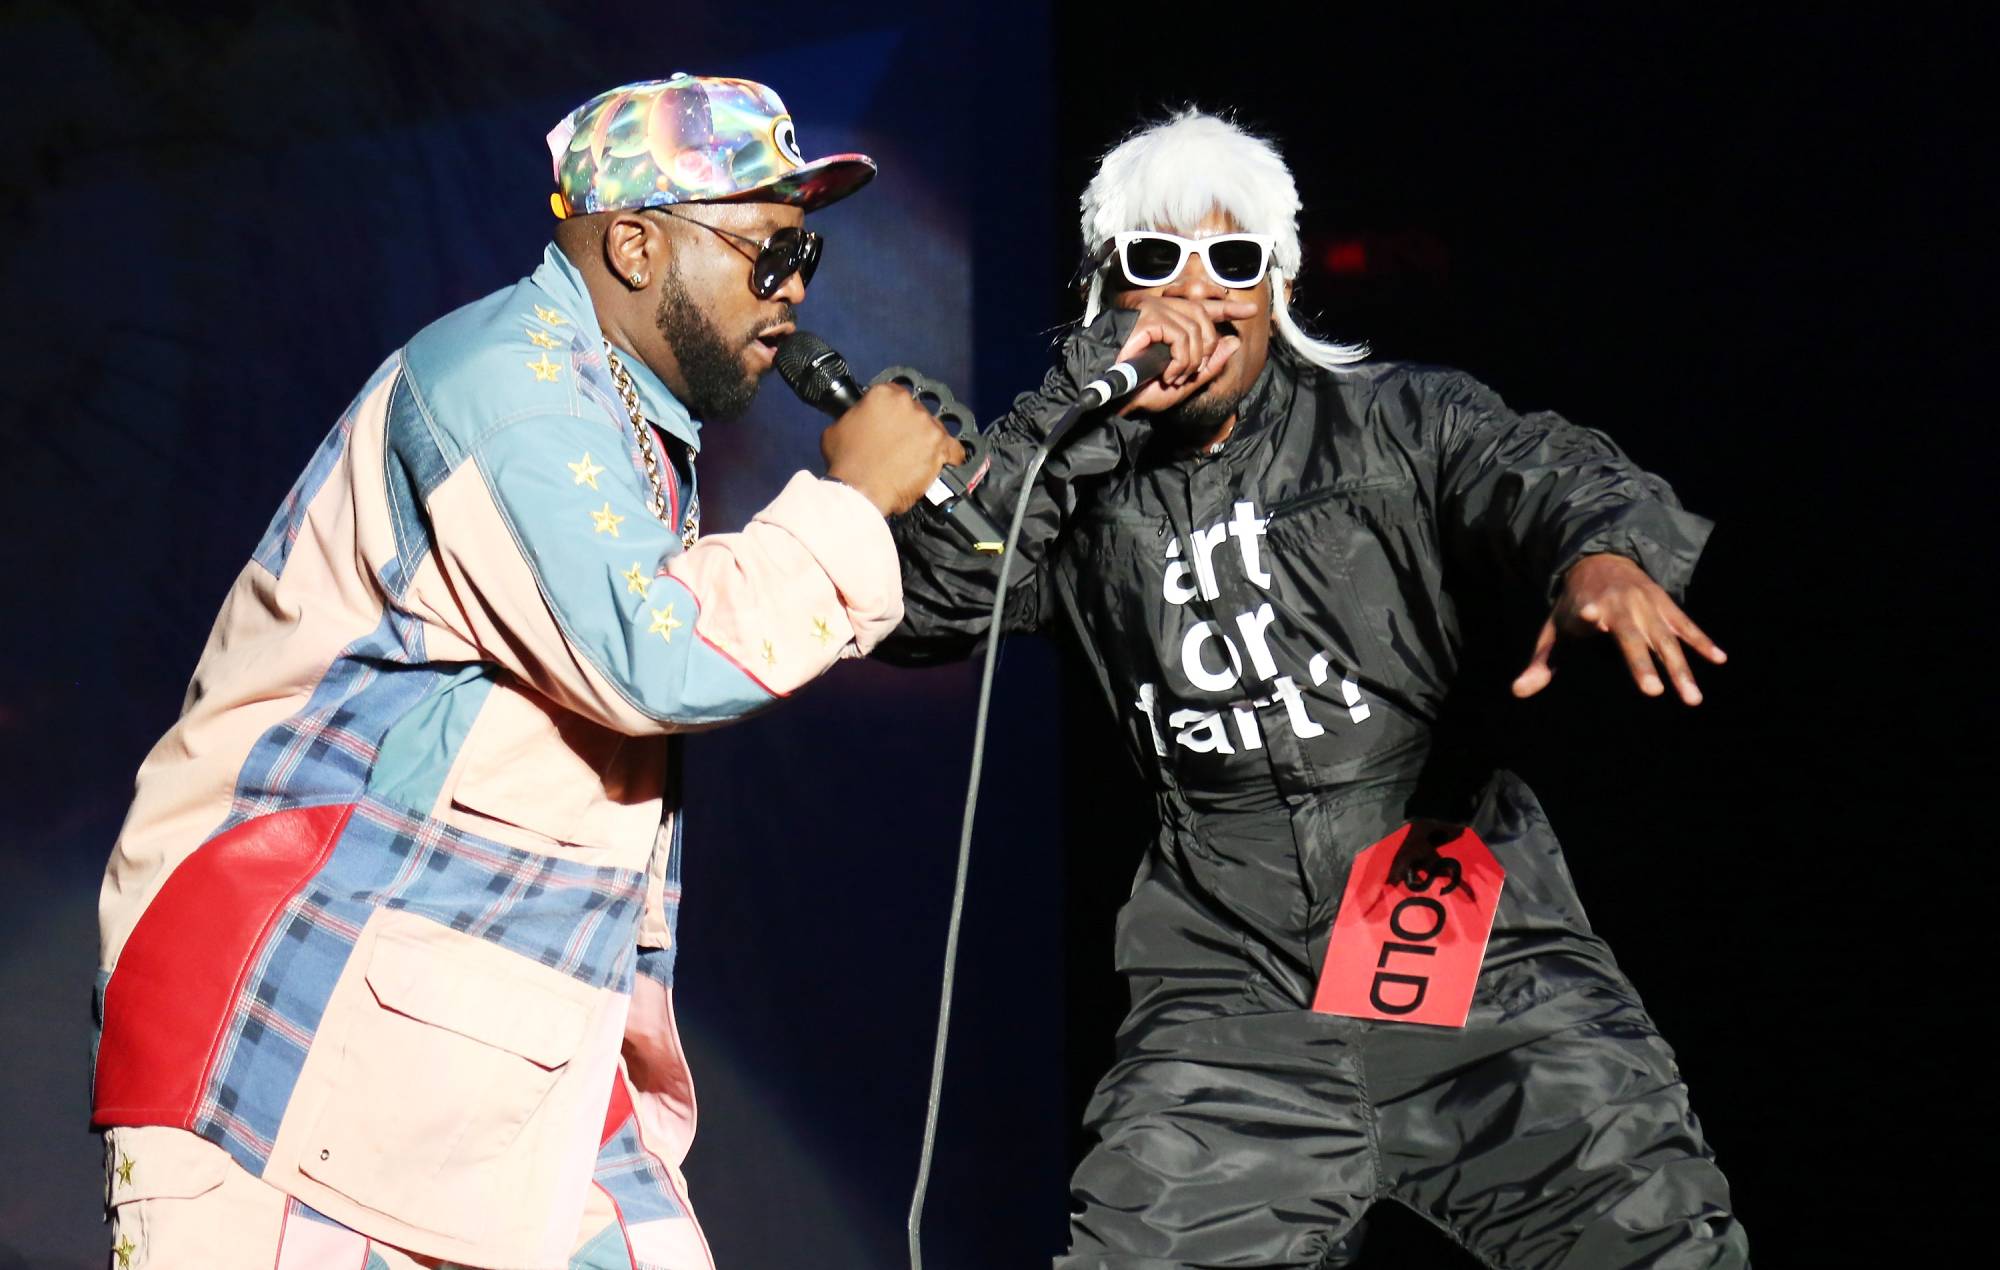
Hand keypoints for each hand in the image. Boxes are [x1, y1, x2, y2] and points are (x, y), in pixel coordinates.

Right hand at [821, 384, 965, 515]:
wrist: (860, 489)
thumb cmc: (847, 463)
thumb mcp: (837, 429)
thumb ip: (855, 416)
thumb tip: (859, 418)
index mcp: (883, 395)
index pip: (895, 395)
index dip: (893, 412)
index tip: (893, 423)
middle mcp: (908, 405)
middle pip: (916, 412)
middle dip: (910, 427)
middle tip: (901, 445)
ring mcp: (927, 425)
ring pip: (934, 429)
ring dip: (927, 441)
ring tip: (916, 458)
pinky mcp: (940, 447)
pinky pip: (955, 449)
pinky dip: (951, 457)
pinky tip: (945, 463)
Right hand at [1109, 294, 1258, 416]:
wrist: (1116, 400)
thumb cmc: (1142, 391)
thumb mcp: (1185, 382)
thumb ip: (1209, 364)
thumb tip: (1233, 341)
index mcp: (1172, 322)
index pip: (1205, 308)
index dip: (1228, 309)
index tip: (1251, 312)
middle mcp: (1163, 310)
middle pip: (1204, 316)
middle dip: (1207, 348)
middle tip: (1189, 373)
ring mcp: (1154, 311)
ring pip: (1195, 329)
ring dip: (1191, 361)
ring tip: (1175, 377)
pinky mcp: (1147, 318)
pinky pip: (1180, 336)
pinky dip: (1180, 360)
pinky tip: (1169, 374)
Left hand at [1511, 553, 1726, 705]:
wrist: (1601, 561)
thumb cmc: (1574, 604)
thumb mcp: (1553, 629)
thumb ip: (1540, 663)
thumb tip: (1517, 692)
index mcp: (1588, 608)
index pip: (1587, 613)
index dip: (1588, 615)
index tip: (1591, 616)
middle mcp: (1620, 606)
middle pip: (1633, 639)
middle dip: (1642, 664)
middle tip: (1652, 693)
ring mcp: (1647, 607)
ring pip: (1666, 640)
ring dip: (1681, 668)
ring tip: (1692, 699)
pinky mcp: (1667, 607)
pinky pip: (1687, 626)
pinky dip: (1703, 642)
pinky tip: (1720, 659)